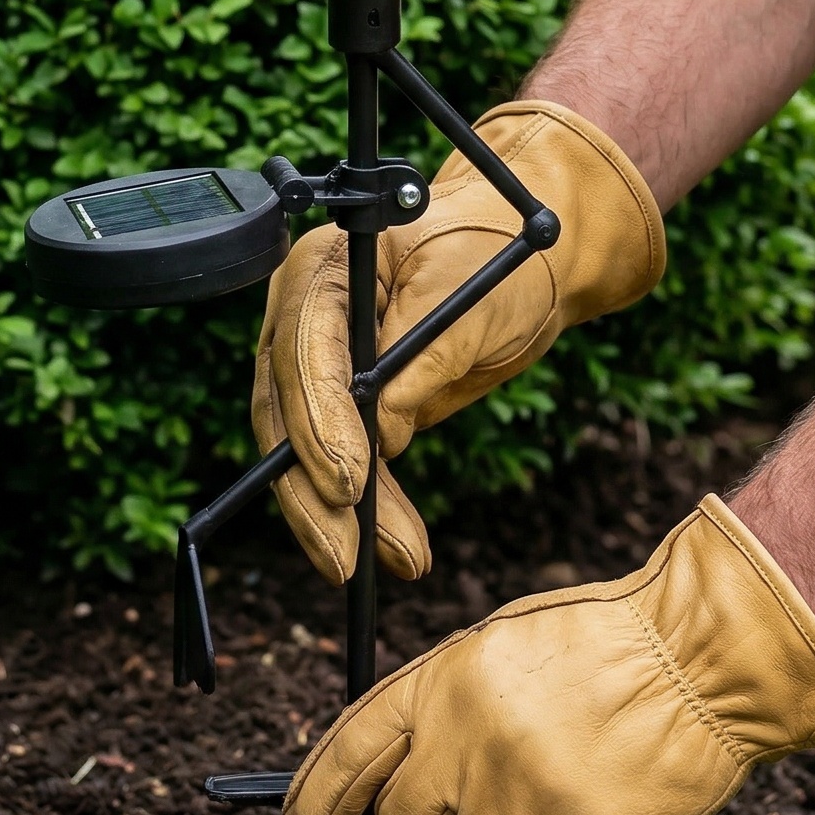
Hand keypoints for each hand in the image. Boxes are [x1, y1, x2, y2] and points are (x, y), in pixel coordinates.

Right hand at [251, 100, 666, 584]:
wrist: (529, 266)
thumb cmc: (497, 255)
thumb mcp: (469, 294)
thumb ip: (423, 355)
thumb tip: (383, 431)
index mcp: (324, 267)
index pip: (304, 348)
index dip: (320, 419)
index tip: (349, 480)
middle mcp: (305, 317)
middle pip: (285, 411)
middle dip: (314, 488)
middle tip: (348, 551)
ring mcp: (318, 364)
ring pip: (302, 452)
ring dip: (339, 517)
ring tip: (397, 560)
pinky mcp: (345, 407)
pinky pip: (340, 466)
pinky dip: (367, 511)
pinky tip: (395, 547)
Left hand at [280, 495, 814, 814]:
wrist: (703, 664)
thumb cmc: (603, 646)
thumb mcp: (496, 647)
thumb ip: (436, 709)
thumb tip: (385, 780)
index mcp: (442, 684)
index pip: (346, 757)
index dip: (312, 809)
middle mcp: (466, 751)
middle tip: (470, 812)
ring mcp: (515, 814)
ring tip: (545, 805)